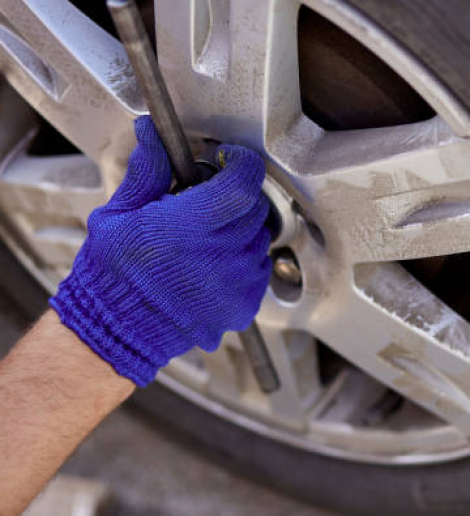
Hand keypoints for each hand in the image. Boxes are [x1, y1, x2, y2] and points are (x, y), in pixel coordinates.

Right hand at [50, 116, 271, 385]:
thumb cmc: (112, 273)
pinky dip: (244, 260)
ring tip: (207, 239)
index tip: (230, 159)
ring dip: (241, 229)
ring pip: (260, 237)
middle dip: (237, 196)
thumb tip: (152, 134)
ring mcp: (236, 283)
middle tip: (208, 203)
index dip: (242, 163)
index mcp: (187, 227)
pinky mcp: (245, 305)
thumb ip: (147, 172)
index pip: (243, 182)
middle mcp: (219, 255)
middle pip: (255, 207)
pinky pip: (260, 268)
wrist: (117, 330)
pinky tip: (214, 264)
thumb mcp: (118, 215)